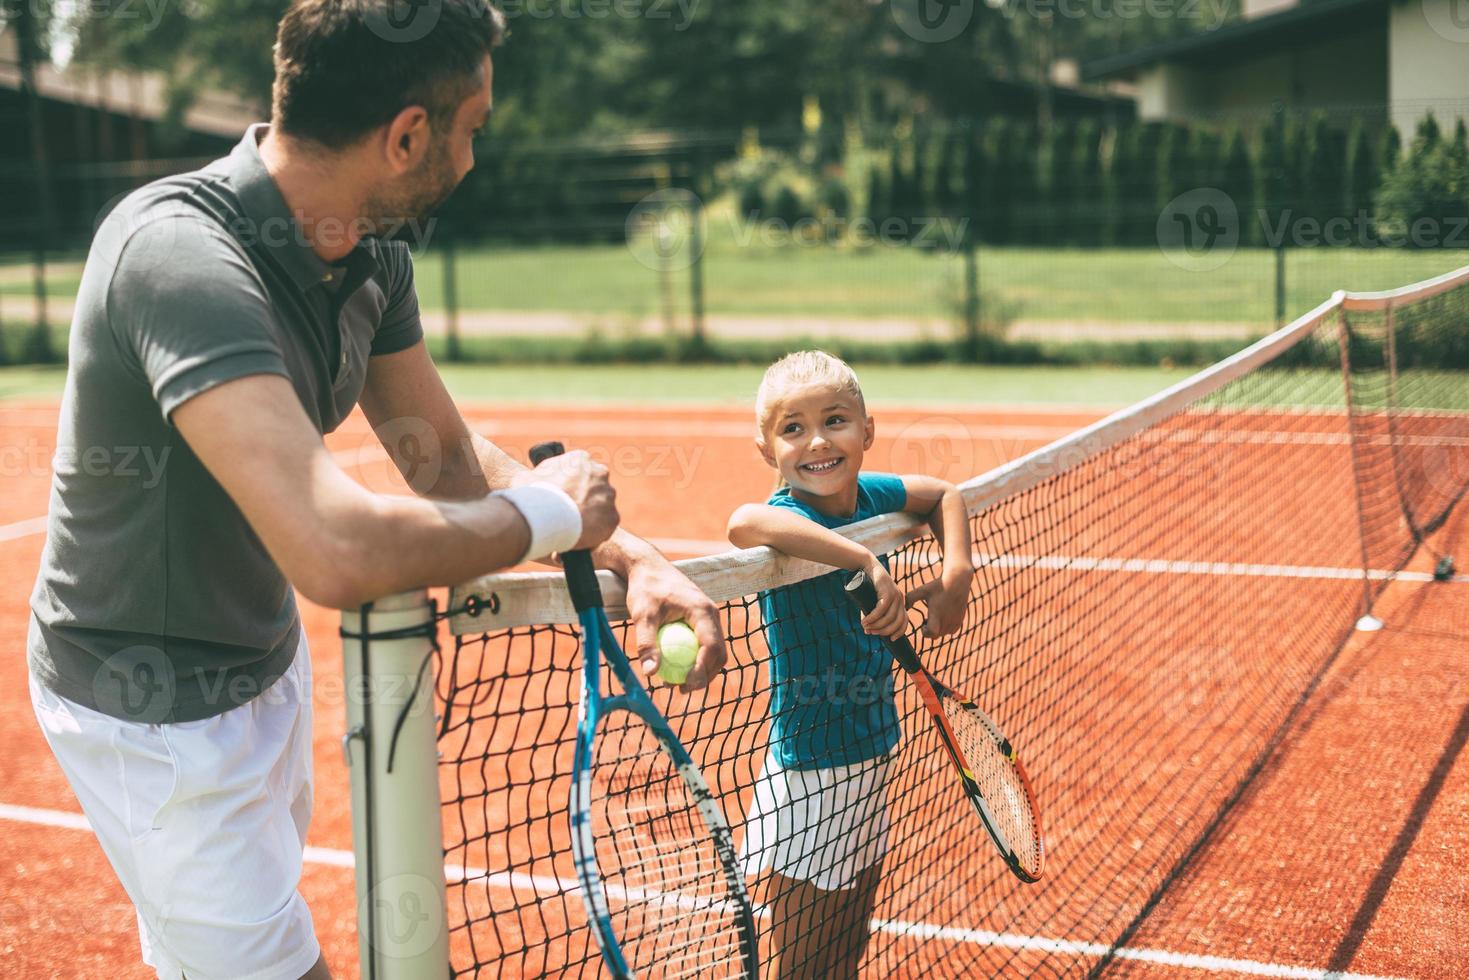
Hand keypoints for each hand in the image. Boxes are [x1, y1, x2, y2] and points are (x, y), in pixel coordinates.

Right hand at [512, 450, 618, 550]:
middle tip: (566, 514)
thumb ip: (536, 477)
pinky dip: (593, 535)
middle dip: (582, 500)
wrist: (548, 515)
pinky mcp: (613, 517)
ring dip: (588, 517)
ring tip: (570, 530)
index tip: (561, 496)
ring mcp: (608, 495)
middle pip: (592, 488)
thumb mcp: (527, 478)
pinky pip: (604, 527)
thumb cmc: (534, 495)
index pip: (578, 470)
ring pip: (600, 508)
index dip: (569, 484)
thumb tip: (532, 482)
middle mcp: (599, 473)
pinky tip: (578, 541)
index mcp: (580, 459)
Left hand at [625, 556, 728, 692]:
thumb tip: (650, 673)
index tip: (685, 685)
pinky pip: (704, 646)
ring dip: (702, 671)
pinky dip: (695, 660)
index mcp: (703, 611)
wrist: (648, 567)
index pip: (712, 646)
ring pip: (714, 652)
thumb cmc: (645, 588)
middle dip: (705, 676)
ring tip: (677, 684)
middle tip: (682, 690)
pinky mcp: (700, 621)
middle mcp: (711, 614)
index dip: (702, 670)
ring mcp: (708, 618)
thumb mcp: (642, 615)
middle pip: (719, 653)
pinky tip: (675, 670)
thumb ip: (646, 643)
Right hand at [860, 559, 908, 638]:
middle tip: (870, 632)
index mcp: (900, 602)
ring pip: (889, 617)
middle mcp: (900, 599)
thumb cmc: (869, 585)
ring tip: (865, 626)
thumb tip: (868, 630)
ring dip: (876, 625)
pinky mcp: (887, 591)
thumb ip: (873, 614)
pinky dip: (872, 617)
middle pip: (897, 622)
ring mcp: (895, 595)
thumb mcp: (873, 601)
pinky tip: (865, 621)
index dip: (899, 632)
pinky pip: (881, 609)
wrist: (867, 566)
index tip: (891, 640)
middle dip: (884, 631)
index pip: (905, 621)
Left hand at [905, 566, 973, 636]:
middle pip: (936, 635)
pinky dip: (946, 628)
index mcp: (937, 614)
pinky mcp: (960, 620)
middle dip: (930, 631)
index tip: (923, 625)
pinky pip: (952, 631)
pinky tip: (943, 618)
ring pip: (944, 634)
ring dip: (938, 630)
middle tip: (926, 620)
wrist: (957, 582)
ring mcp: (955, 621)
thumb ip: (910, 598)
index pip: (932, 633)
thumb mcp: (922, 590)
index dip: (925, 633)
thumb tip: (904, 608)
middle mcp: (947, 620)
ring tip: (934, 618)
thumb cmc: (937, 586)